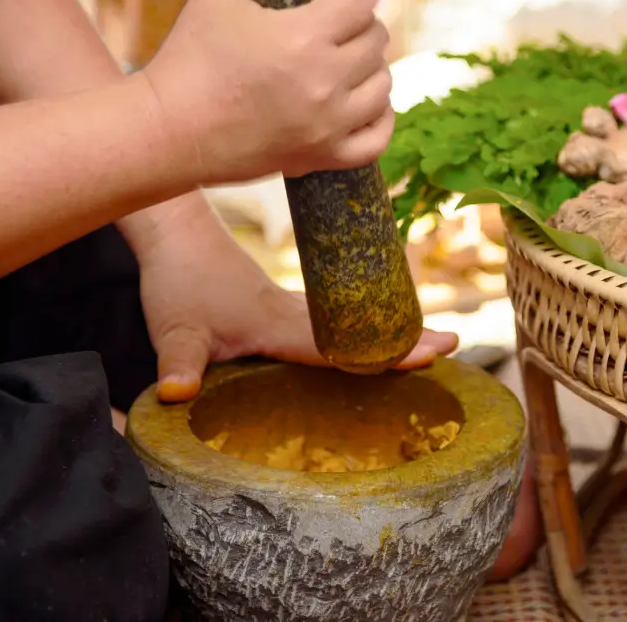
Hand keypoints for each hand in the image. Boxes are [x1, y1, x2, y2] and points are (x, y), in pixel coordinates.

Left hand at [135, 209, 457, 402]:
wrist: (178, 232)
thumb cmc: (177, 279)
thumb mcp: (173, 328)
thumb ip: (179, 362)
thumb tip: (175, 395)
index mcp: (279, 324)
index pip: (341, 347)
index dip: (384, 354)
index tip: (427, 354)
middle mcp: (294, 313)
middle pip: (360, 329)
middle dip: (406, 337)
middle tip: (453, 344)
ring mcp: (291, 306)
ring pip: (352, 319)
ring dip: (390, 328)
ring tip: (431, 339)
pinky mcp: (281, 303)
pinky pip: (333, 316)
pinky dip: (362, 323)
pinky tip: (372, 330)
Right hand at [143, 0, 394, 185]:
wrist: (169, 131)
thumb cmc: (187, 57)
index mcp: (302, 36)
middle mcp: (324, 81)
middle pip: (376, 39)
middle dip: (359, 25)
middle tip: (335, 27)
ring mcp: (328, 124)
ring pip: (383, 86)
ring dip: (369, 69)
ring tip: (345, 64)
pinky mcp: (323, 157)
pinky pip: (377, 139)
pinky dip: (379, 118)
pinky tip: (363, 103)